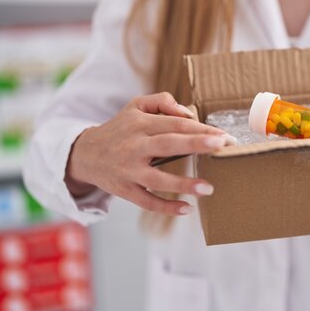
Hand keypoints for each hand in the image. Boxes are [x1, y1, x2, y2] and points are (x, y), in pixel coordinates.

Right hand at [66, 92, 231, 215]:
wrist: (85, 153)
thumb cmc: (120, 128)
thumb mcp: (135, 106)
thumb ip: (161, 101)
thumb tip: (187, 112)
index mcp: (140, 124)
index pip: (175, 124)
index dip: (201, 128)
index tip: (224, 135)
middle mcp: (134, 146)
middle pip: (168, 144)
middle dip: (196, 144)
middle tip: (222, 145)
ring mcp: (128, 170)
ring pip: (157, 178)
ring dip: (184, 184)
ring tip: (209, 187)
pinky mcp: (124, 190)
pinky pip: (146, 201)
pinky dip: (165, 207)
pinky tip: (187, 209)